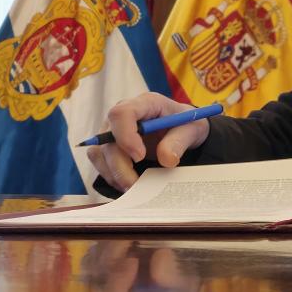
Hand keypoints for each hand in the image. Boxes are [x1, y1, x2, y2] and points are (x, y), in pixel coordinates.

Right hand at [85, 92, 207, 192]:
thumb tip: (166, 159)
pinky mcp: (109, 145)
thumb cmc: (186, 125)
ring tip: (133, 187)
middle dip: (120, 165)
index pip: (122, 113)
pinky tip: (128, 184)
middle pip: (108, 139)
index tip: (140, 157)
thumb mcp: (192, 130)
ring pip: (99, 152)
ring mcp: (113, 130)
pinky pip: (100, 162)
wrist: (183, 131)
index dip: (126, 136)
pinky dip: (112, 176)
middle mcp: (124, 115)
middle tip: (135, 184)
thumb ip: (179, 142)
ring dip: (113, 173)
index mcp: (145, 103)